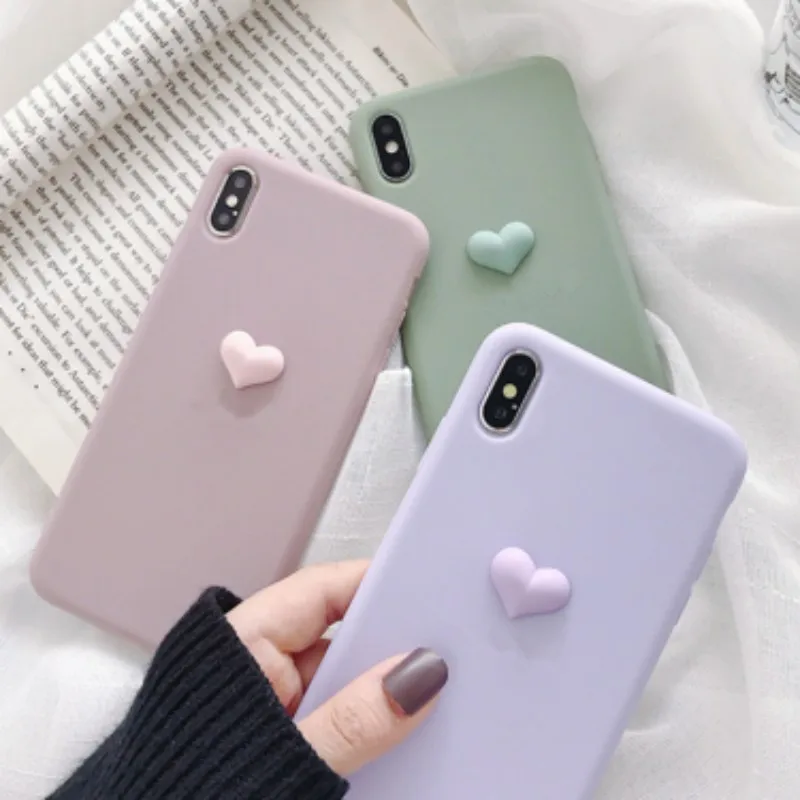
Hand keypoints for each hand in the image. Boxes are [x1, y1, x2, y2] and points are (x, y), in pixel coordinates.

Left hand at [226, 561, 448, 775]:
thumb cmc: (182, 797)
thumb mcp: (288, 760)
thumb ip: (353, 722)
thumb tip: (418, 676)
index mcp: (244, 645)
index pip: (322, 591)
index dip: (376, 583)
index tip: (429, 588)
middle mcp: (260, 665)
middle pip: (340, 636)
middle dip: (389, 648)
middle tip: (445, 658)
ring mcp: (273, 703)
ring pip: (344, 681)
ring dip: (381, 696)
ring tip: (430, 707)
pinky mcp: (285, 737)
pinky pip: (338, 717)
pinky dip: (367, 727)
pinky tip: (399, 742)